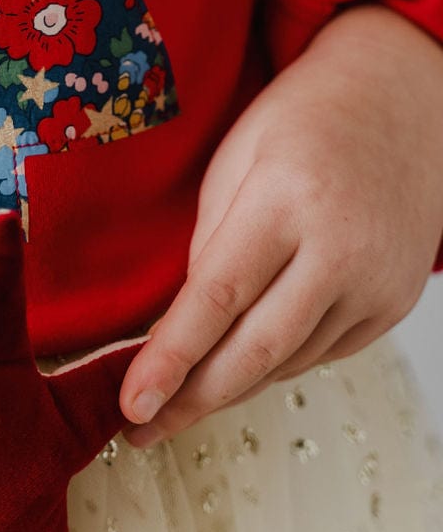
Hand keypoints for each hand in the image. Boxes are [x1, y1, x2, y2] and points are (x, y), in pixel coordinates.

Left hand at [118, 3, 442, 446]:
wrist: (398, 101)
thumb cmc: (302, 120)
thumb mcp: (235, 160)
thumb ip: (211, 244)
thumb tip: (185, 326)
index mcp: (286, 199)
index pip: (217, 297)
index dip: (170, 359)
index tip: (133, 405)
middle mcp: (340, 249)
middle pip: (256, 350)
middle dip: (193, 399)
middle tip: (141, 430)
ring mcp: (377, 283)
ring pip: (288, 361)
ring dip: (230, 386)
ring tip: (178, 401)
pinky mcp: (395, 304)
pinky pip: (322, 353)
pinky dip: (277, 363)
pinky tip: (241, 362)